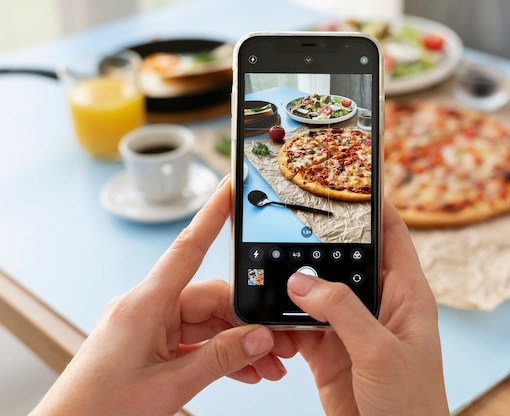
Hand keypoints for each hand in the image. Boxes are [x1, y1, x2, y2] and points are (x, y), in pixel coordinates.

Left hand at [31, 176, 296, 415]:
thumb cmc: (101, 409)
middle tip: (278, 343)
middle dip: (248, 321)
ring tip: (267, 365)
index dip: (213, 215)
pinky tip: (245, 370)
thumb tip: (260, 337)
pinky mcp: (152, 345)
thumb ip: (222, 358)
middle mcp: (148, 307)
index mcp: (145, 303)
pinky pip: (195, 341)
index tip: (231, 189)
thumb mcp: (171, 385)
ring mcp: (150, 327)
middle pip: (211, 298)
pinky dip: (220, 354)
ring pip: (208, 323)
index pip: (188, 248)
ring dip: (238, 343)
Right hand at [287, 199, 448, 415]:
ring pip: (319, 289)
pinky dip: (284, 318)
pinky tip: (270, 313)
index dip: (375, 204)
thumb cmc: (413, 407)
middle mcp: (379, 305)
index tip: (350, 177)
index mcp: (407, 295)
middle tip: (293, 219)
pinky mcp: (329, 349)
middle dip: (321, 241)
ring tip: (273, 264)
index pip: (393, 235)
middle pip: (348, 257)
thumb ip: (342, 312)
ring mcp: (352, 327)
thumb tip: (302, 281)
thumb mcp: (381, 352)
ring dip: (297, 282)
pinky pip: (301, 323)